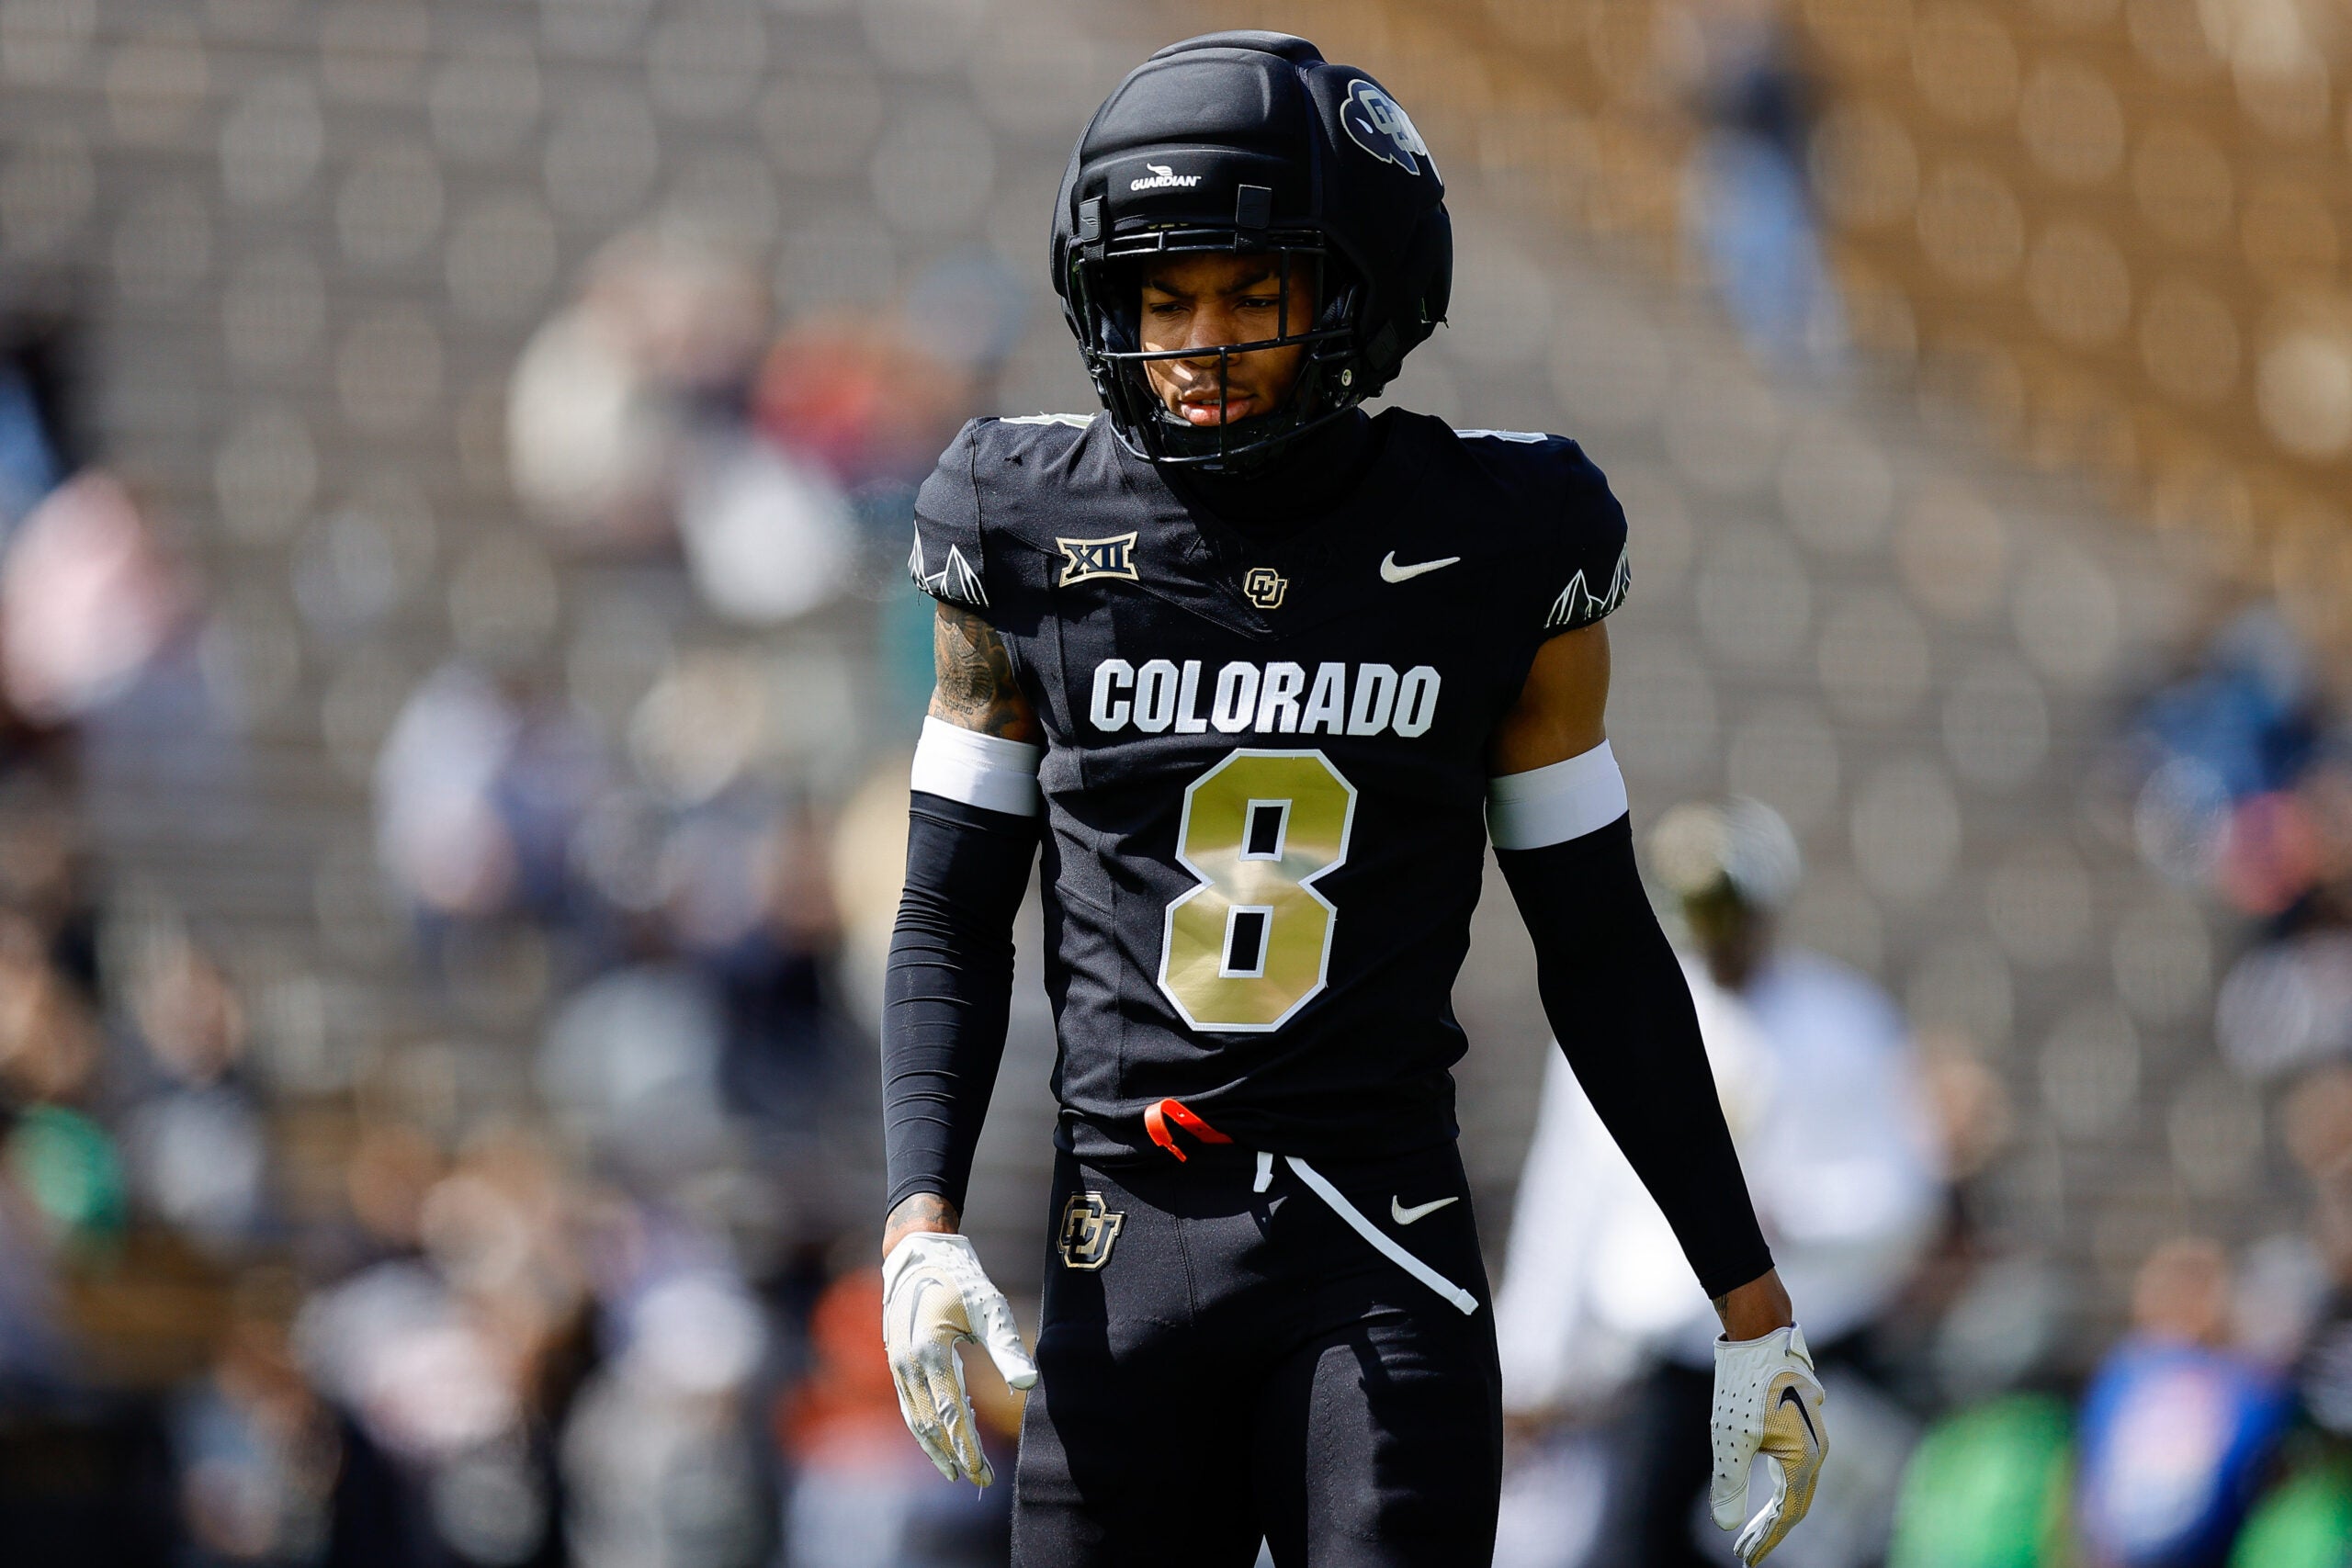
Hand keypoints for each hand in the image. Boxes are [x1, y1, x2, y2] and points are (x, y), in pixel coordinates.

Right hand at [881, 1232, 1038, 1485]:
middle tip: (980, 1481)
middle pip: (930, 1424)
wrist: (919, 1253)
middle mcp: (907, 1364)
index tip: (983, 1475)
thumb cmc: (960, 1279)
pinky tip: (943, 1439)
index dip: (966, 1448)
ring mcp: (897, 1364)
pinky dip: (926, 1427)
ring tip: (958, 1471)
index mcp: (929, 1351)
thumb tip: (1028, 1384)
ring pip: (915, 1419)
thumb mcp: (988, 1307)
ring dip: (936, 1448)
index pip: (950, 1414)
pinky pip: (909, 1405)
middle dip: (955, 1455)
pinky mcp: (897, 1362)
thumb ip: (1006, 1346)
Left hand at [1709, 1324, 1827, 1565]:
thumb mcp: (1729, 1436)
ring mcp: (1812, 1436)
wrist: (1760, 1331)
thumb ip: (1728, 1484)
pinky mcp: (1802, 1424)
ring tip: (1746, 1534)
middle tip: (1743, 1555)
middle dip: (1768, 1533)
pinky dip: (1776, 1489)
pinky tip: (1759, 1496)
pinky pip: (1793, 1468)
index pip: (1788, 1515)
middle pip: (1794, 1505)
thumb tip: (1726, 1526)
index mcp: (1806, 1459)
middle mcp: (1817, 1451)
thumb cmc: (1744, 1382)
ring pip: (1794, 1487)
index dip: (1766, 1541)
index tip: (1746, 1561)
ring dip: (1772, 1513)